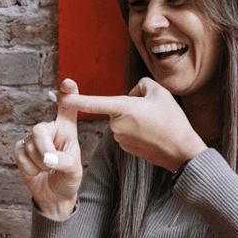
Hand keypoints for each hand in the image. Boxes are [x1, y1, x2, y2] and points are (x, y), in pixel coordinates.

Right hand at [14, 79, 83, 219]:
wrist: (54, 195)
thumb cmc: (68, 179)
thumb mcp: (74, 172)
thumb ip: (65, 162)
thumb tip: (49, 159)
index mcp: (67, 130)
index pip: (68, 108)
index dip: (68, 94)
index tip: (68, 83)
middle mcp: (50, 130)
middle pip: (39, 129)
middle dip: (44, 150)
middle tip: (51, 164)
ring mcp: (34, 139)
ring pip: (30, 145)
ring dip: (39, 164)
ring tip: (47, 169)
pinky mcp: (22, 149)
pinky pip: (20, 154)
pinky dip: (29, 167)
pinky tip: (36, 171)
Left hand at [58, 78, 206, 171]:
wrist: (182, 151)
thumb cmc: (172, 121)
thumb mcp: (160, 92)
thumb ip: (141, 85)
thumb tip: (132, 93)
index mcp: (122, 108)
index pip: (91, 102)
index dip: (72, 98)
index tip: (56, 94)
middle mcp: (116, 124)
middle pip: (117, 106)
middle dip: (130, 104)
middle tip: (153, 112)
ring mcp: (119, 138)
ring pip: (122, 119)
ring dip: (134, 118)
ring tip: (155, 124)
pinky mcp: (125, 148)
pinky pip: (126, 131)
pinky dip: (136, 130)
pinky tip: (152, 134)